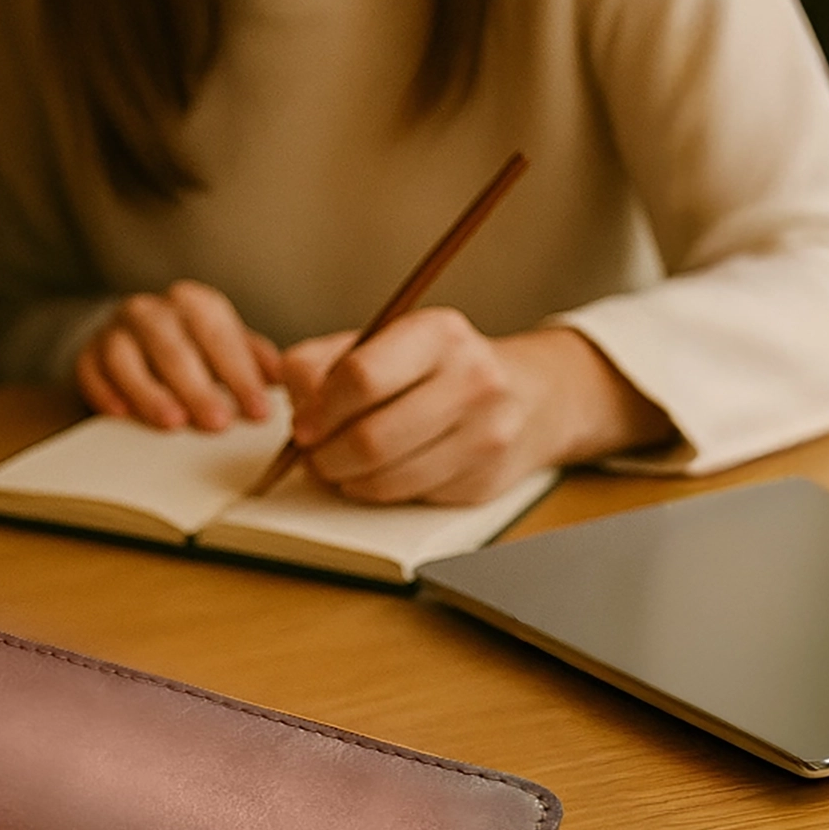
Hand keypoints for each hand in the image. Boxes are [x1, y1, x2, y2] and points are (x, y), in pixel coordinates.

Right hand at [75, 280, 282, 430]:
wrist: (134, 337)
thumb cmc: (191, 346)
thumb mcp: (225, 343)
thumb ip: (253, 357)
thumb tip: (285, 377)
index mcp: (194, 304)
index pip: (220, 337)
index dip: (240, 375)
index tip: (258, 411)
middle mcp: (153, 310)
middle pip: (175, 347)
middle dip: (197, 387)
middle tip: (217, 423)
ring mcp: (116, 330)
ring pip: (128, 357)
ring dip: (150, 391)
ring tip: (172, 422)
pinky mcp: (87, 352)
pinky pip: (91, 369)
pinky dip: (104, 391)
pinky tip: (120, 414)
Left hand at [278, 310, 672, 503]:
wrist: (530, 397)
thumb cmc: (437, 368)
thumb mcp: (382, 343)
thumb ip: (323, 363)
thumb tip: (297, 408)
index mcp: (437, 334)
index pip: (361, 376)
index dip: (319, 409)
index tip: (302, 424)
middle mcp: (471, 379)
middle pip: (372, 436)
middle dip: (326, 455)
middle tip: (311, 454)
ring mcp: (486, 433)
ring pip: (388, 476)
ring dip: (346, 478)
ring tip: (336, 465)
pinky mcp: (486, 478)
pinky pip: (410, 495)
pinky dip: (377, 490)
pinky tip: (375, 473)